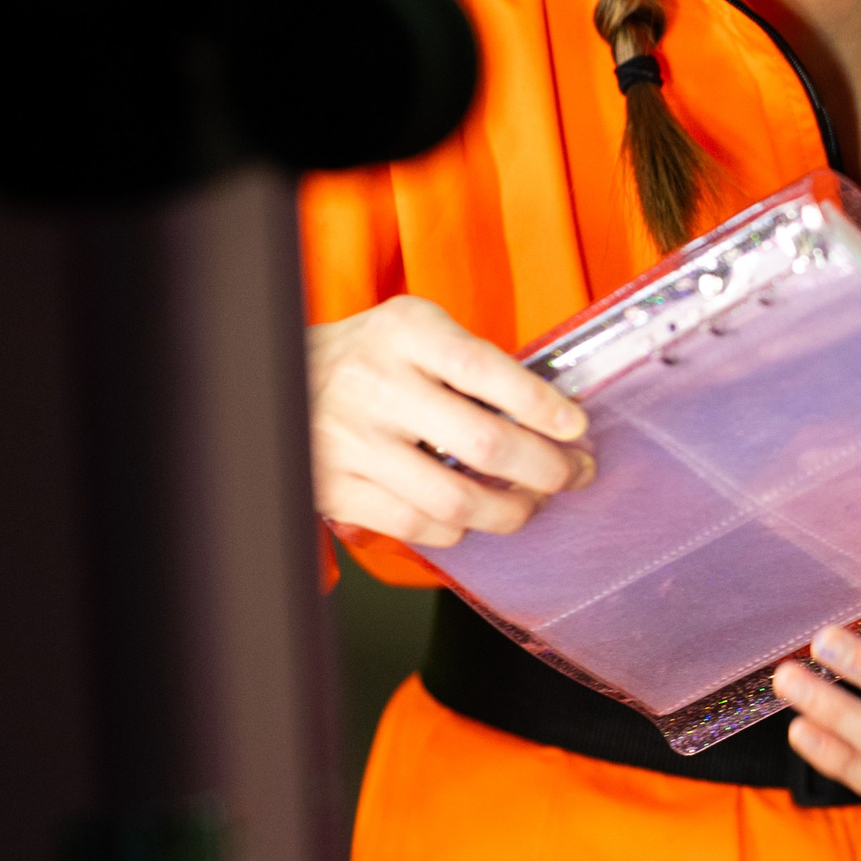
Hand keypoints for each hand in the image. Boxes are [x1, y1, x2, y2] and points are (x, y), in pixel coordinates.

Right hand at [307, 294, 593, 547]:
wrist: (282, 377)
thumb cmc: (374, 357)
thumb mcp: (420, 332)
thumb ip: (477, 364)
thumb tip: (558, 419)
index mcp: (404, 333)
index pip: (484, 369)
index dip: (541, 405)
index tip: (577, 427)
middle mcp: (373, 384)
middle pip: (483, 443)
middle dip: (547, 468)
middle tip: (574, 473)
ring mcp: (351, 441)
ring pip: (455, 498)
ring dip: (512, 510)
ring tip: (533, 502)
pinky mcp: (335, 488)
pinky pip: (417, 525)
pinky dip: (460, 528)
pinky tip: (476, 516)